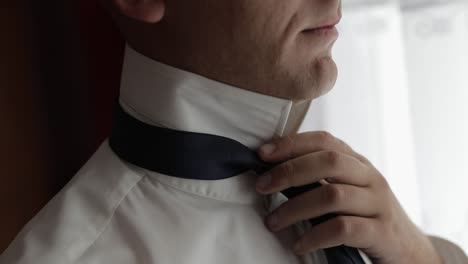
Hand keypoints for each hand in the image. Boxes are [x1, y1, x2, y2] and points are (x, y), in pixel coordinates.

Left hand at [255, 131, 441, 263]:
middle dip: (289, 171)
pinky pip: (343, 229)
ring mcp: (378, 204)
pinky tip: (299, 244)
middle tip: (261, 187)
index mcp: (357, 163)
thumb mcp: (347, 189)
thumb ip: (320, 177)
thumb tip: (272, 170)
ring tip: (272, 222)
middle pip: (328, 162)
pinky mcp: (381, 232)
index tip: (261, 154)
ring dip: (295, 208)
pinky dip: (315, 235)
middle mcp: (369, 177)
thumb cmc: (365, 216)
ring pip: (332, 196)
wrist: (408, 249)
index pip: (324, 141)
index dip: (291, 143)